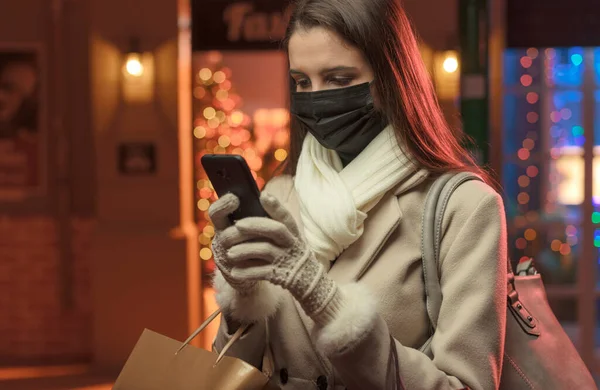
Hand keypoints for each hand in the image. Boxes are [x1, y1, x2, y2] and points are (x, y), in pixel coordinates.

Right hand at [209, 193, 257, 293]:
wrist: (260, 270)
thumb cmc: (263, 241)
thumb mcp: (264, 225)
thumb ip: (263, 212)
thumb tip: (265, 195)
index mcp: (225, 225)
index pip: (216, 213)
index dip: (222, 205)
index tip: (235, 198)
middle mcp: (222, 240)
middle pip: (225, 233)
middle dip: (242, 229)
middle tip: (252, 223)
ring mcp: (226, 258)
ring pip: (233, 251)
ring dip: (250, 245)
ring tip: (268, 241)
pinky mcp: (233, 274)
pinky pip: (241, 268)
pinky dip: (254, 263)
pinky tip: (267, 261)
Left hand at [227, 193, 339, 324]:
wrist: (310, 284)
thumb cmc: (293, 257)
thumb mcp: (291, 240)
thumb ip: (277, 227)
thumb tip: (259, 205)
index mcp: (293, 234)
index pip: (286, 217)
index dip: (276, 206)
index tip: (264, 196)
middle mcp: (292, 244)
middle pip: (276, 230)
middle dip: (256, 225)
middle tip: (238, 224)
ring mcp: (287, 260)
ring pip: (266, 250)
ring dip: (246, 250)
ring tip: (229, 253)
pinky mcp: (281, 276)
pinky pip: (262, 272)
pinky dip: (248, 272)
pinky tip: (235, 271)